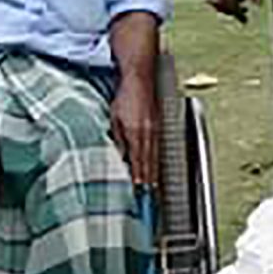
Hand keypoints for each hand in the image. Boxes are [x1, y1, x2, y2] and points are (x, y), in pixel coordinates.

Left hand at [110, 75, 158, 191]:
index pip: (137, 160)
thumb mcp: (114, 119)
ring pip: (154, 155)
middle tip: (147, 194)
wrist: (140, 79)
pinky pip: (157, 147)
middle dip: (148, 178)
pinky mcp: (158, 126)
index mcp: (136, 132)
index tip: (138, 189)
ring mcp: (155, 130)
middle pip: (149, 161)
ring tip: (152, 185)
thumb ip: (118, 139)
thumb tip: (119, 156)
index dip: (138, 175)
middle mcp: (148, 133)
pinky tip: (155, 165)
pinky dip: (156, 159)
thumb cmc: (125, 97)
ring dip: (153, 171)